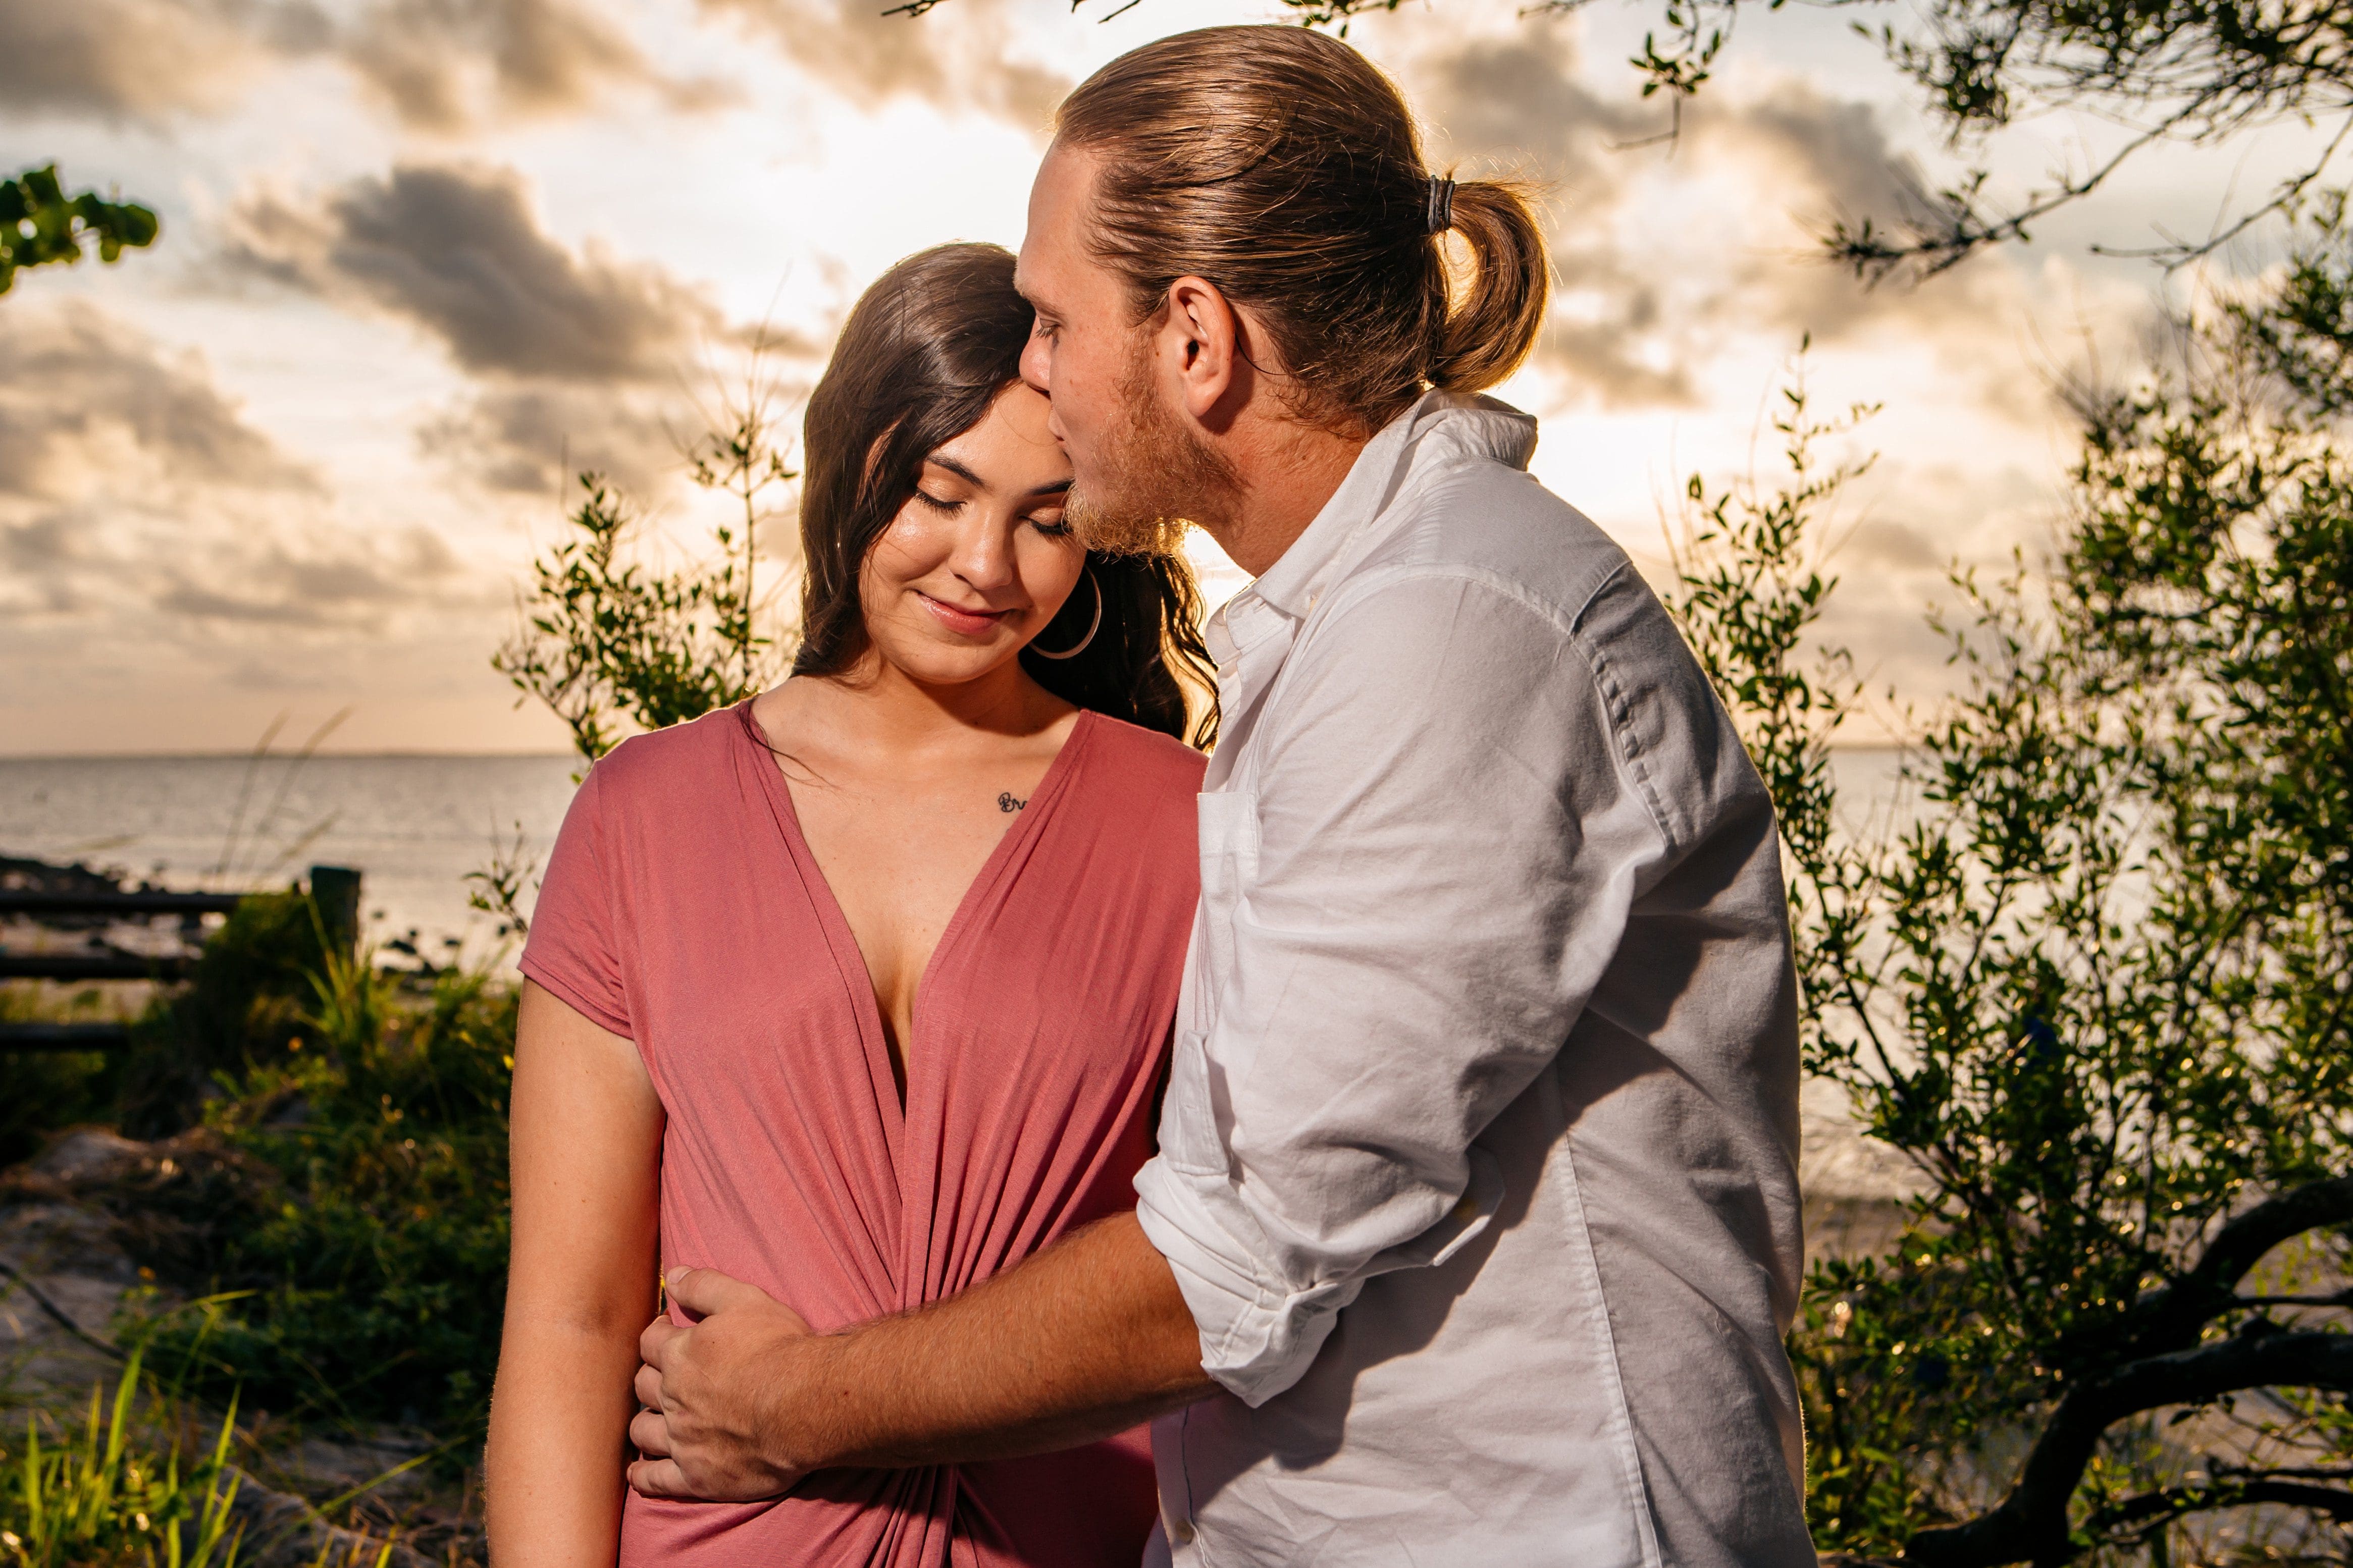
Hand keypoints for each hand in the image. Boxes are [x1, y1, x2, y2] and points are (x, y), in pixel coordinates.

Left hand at [628, 1266, 821, 1500]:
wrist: (806, 1405)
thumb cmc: (780, 1349)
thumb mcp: (746, 1300)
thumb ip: (705, 1286)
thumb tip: (672, 1275)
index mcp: (681, 1354)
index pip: (650, 1342)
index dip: (656, 1334)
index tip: (665, 1333)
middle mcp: (674, 1397)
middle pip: (643, 1385)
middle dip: (649, 1376)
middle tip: (664, 1375)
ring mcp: (682, 1440)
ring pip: (643, 1431)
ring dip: (644, 1422)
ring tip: (654, 1418)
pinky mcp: (696, 1476)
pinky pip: (655, 1481)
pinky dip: (643, 1476)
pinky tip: (640, 1471)